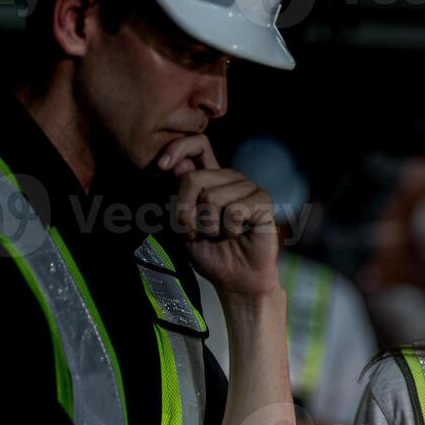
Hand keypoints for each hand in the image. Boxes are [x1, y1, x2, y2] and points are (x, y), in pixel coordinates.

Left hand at [158, 133, 280, 301]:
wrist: (236, 279)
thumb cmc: (211, 253)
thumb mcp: (183, 226)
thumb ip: (178, 198)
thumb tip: (174, 166)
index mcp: (210, 177)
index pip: (197, 144)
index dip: (178, 148)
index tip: (161, 166)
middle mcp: (229, 178)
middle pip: (195, 178)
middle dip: (188, 213)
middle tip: (198, 232)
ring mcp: (247, 188)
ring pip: (213, 197)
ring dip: (211, 226)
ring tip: (220, 235)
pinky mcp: (263, 201)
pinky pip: (235, 210)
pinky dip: (231, 229)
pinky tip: (239, 234)